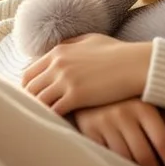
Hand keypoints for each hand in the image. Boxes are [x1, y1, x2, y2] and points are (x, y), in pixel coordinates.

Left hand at [21, 33, 150, 115]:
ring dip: (39, 111)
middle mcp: (57, 64)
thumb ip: (72, 44)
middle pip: (29, 87)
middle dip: (30, 100)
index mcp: (59, 51)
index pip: (29, 72)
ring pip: (38, 100)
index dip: (28, 87)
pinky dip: (52, 118)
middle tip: (33, 114)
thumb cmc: (119, 53)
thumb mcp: (91, 40)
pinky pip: (53, 111)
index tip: (32, 98)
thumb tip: (60, 48)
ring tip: (42, 122)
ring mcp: (65, 80)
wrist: (136, 64)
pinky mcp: (76, 96)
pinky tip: (56, 125)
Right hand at [73, 98, 164, 165]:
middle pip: (145, 156)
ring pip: (125, 160)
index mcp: (143, 106)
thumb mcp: (148, 101)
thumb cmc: (124, 96)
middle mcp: (124, 114)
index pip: (163, 142)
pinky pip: (106, 158)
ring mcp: (104, 124)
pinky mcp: (88, 132)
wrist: (87, 84)